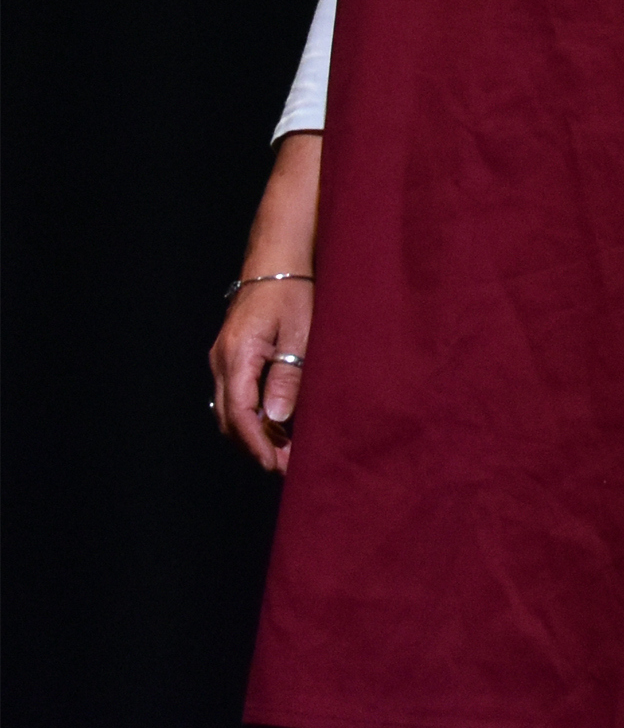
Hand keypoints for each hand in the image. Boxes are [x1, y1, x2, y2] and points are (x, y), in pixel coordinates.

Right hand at [209, 277, 312, 474]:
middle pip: (230, 418)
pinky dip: (251, 417)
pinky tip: (276, 426)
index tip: (275, 465)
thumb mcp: (299, 333)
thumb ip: (287, 376)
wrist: (276, 262)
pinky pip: (234, 396)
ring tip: (285, 452)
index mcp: (237, 354)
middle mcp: (221, 360)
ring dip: (254, 434)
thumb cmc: (292, 292)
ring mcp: (222, 359)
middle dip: (256, 446)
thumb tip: (275, 420)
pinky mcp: (229, 358)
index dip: (256, 443)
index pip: (240, 413)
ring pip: (230, 410)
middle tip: (286, 466)